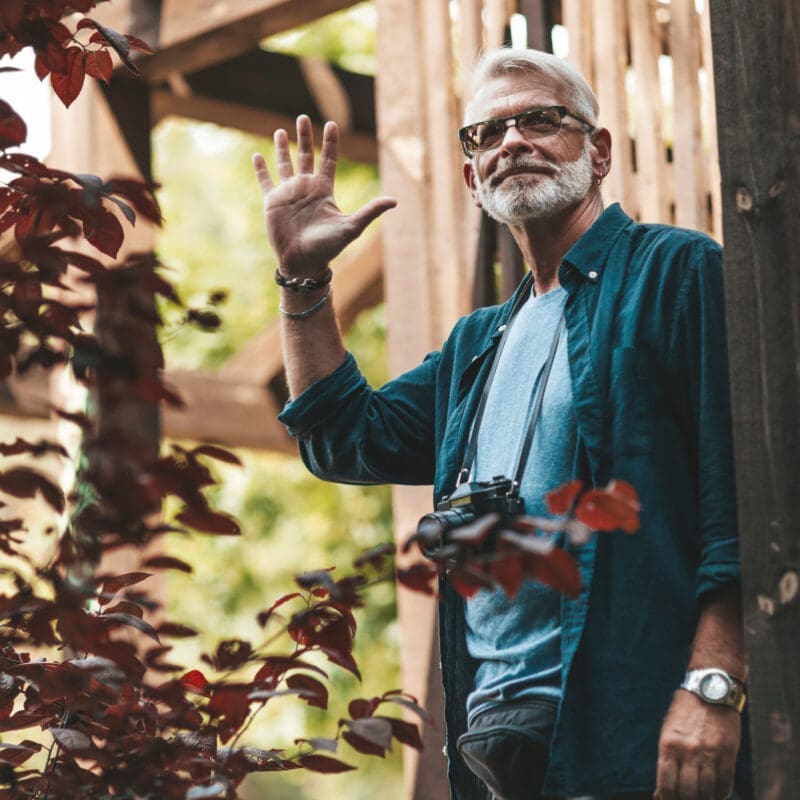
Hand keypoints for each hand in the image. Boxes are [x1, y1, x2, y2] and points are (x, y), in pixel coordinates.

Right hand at [252, 115, 395, 276]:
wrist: (304, 262)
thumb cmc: (328, 247)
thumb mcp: (352, 227)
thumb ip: (371, 211)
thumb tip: (394, 201)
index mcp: (324, 190)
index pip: (329, 160)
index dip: (330, 142)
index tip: (331, 124)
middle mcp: (306, 188)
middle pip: (306, 155)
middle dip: (304, 136)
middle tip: (302, 117)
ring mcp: (289, 194)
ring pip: (285, 164)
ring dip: (282, 148)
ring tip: (280, 131)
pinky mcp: (273, 202)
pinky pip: (266, 181)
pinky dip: (261, 169)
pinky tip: (256, 156)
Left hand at [655, 689, 740, 799]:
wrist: (710, 689)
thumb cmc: (685, 712)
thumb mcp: (668, 730)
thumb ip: (667, 758)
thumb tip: (662, 789)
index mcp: (668, 744)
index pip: (666, 785)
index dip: (667, 798)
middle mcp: (687, 750)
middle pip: (687, 792)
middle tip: (686, 799)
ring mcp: (709, 753)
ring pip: (706, 792)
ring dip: (704, 799)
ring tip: (702, 797)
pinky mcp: (727, 753)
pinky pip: (725, 784)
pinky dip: (721, 794)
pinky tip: (717, 793)